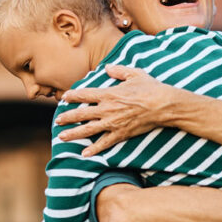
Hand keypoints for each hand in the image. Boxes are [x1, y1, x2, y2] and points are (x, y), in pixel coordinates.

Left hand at [56, 65, 174, 155]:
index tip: (64, 97)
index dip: (73, 96)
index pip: (85, 95)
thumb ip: (119, 70)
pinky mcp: (121, 134)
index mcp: (109, 94)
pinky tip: (84, 154)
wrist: (163, 105)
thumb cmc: (150, 88)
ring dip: (74, 134)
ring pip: (88, 130)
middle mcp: (107, 109)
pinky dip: (94, 149)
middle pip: (81, 114)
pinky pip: (104, 143)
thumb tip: (107, 67)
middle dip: (68, 117)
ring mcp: (113, 123)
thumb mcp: (135, 74)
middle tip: (58, 120)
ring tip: (62, 137)